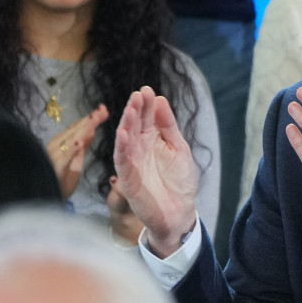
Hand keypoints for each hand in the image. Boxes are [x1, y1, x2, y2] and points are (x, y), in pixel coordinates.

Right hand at [46, 104, 108, 199]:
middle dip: (90, 119)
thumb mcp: (76, 159)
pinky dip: (71, 150)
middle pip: (76, 130)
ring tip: (94, 120)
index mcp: (62, 142)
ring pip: (70, 140)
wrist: (47, 197)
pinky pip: (64, 158)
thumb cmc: (62, 179)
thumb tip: (91, 129)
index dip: (91, 118)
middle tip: (103, 109)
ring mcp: (55, 156)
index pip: (78, 127)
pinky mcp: (56, 168)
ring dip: (82, 129)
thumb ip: (82, 144)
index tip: (104, 109)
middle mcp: (57, 145)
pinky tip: (79, 143)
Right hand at [112, 86, 197, 256]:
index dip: (146, 104)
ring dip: (126, 124)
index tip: (147, 90)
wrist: (180, 213)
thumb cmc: (179, 181)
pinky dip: (121, 147)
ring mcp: (132, 162)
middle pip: (134, 125)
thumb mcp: (179, 148)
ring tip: (131, 109)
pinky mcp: (127, 179)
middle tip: (138, 95)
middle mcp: (139, 148)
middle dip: (135, 109)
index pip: (146, 117)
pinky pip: (121, 160)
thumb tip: (160, 100)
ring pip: (125, 139)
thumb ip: (168, 126)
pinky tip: (123, 133)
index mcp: (151, 139)